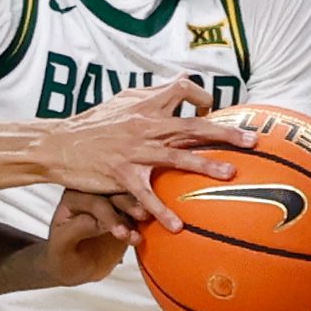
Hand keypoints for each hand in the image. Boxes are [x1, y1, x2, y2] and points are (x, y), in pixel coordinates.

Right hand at [40, 80, 255, 232]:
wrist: (59, 144)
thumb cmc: (92, 124)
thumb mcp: (121, 101)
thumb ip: (151, 95)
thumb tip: (179, 84)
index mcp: (146, 106)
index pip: (182, 90)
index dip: (201, 96)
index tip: (211, 107)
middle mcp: (145, 125)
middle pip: (192, 125)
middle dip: (225, 132)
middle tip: (252, 141)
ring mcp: (135, 150)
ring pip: (177, 157)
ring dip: (206, 165)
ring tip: (230, 174)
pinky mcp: (122, 173)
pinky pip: (147, 195)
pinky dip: (162, 211)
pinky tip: (177, 226)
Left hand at [45, 190, 139, 286]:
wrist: (73, 267)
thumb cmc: (62, 254)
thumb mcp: (62, 244)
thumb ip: (77, 229)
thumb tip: (97, 222)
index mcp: (74, 197)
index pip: (94, 201)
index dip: (107, 215)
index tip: (119, 232)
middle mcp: (93, 195)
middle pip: (114, 195)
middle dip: (129, 207)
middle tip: (141, 218)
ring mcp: (110, 205)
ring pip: (129, 202)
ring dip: (138, 215)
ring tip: (139, 235)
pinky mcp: (124, 217)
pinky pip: (136, 217)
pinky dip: (142, 226)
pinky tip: (143, 237)